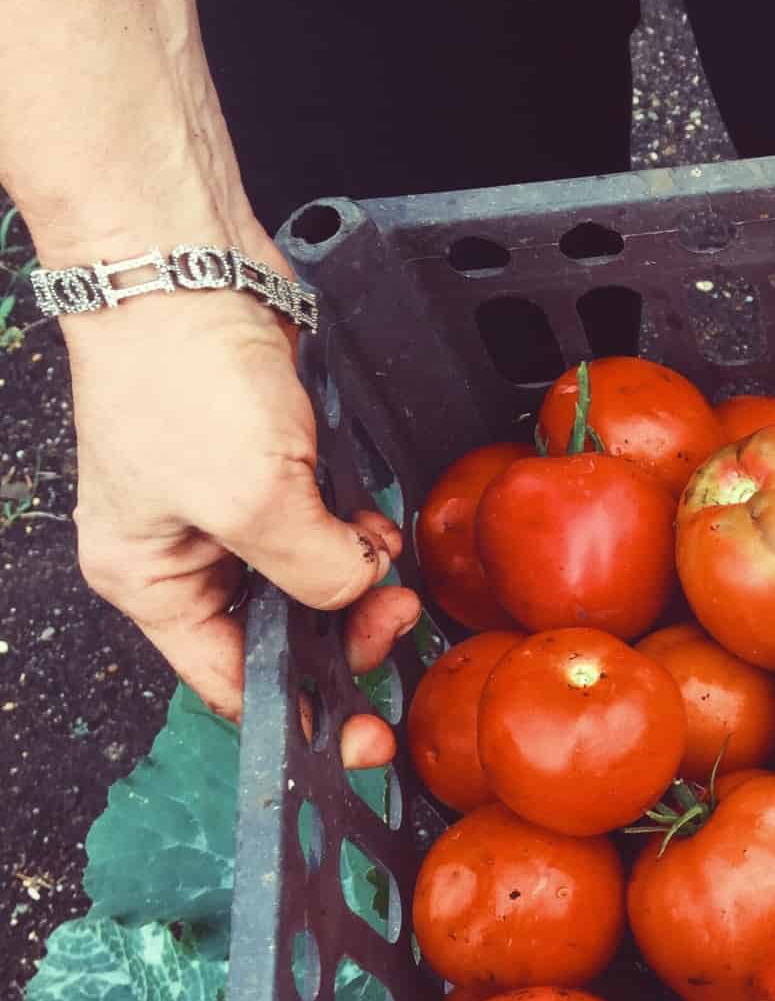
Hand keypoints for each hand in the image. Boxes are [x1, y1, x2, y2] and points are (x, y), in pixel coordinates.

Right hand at [65, 238, 417, 766]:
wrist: (187, 265)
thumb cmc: (182, 378)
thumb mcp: (253, 503)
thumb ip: (314, 572)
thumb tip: (358, 593)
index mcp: (152, 582)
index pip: (233, 682)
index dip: (304, 712)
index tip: (369, 735)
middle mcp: (186, 555)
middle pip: (284, 634)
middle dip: (347, 631)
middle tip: (397, 617)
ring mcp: (230, 509)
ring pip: (316, 580)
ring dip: (359, 577)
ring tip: (382, 554)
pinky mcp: (272, 466)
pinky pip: (329, 526)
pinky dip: (359, 530)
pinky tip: (373, 518)